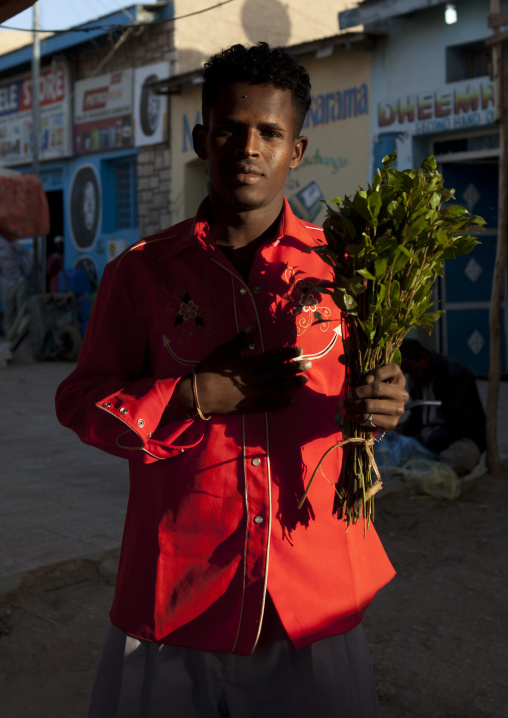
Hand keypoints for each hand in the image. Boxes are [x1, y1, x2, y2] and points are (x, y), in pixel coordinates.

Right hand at [179, 325, 310, 416]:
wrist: (197, 395)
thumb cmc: (208, 370)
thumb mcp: (223, 351)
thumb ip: (240, 340)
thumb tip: (253, 327)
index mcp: (249, 363)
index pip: (274, 356)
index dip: (288, 353)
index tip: (299, 351)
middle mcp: (256, 379)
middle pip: (281, 372)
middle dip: (296, 368)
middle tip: (309, 364)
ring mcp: (254, 394)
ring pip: (279, 388)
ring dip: (293, 384)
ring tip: (304, 380)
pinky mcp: (251, 407)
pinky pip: (271, 405)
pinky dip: (282, 403)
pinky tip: (292, 400)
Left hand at [338, 362, 408, 431]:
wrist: (378, 413)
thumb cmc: (371, 390)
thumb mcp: (366, 376)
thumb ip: (356, 365)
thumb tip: (342, 357)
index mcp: (398, 377)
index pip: (393, 369)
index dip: (378, 372)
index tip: (364, 378)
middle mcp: (402, 393)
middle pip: (378, 389)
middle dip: (357, 392)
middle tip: (346, 394)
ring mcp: (399, 409)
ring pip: (371, 405)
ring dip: (353, 405)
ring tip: (343, 405)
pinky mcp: (392, 423)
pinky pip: (370, 420)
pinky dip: (356, 417)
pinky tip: (349, 414)